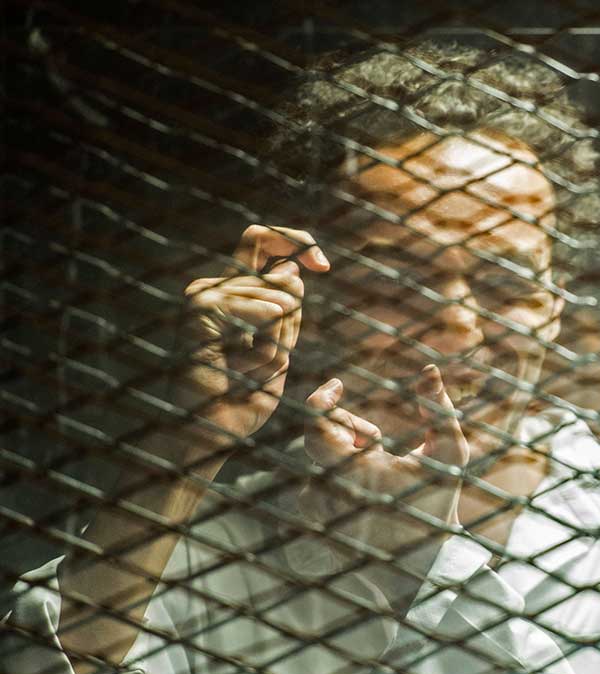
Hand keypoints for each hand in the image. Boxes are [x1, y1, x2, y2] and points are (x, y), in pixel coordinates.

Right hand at [175, 225, 328, 453]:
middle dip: (292, 324)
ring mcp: (204, 294)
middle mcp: (215, 287)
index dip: (298, 241)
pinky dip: (266, 338)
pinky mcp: (200, 308)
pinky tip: (245, 360)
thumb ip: (286, 312)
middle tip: (264, 361)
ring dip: (278, 343)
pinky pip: (261, 309)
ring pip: (278, 298)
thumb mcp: (278, 351)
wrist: (211, 434)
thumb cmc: (242, 401)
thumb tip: (292, 269)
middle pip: (283, 274)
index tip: (324, 266)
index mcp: (232, 293)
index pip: (262, 240)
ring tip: (247, 371)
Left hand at [299, 365, 469, 567]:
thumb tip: (429, 370)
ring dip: (345, 453)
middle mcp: (326, 489)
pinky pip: (314, 478)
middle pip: (321, 434)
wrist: (420, 562)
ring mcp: (315, 506)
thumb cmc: (438, 503)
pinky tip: (365, 491)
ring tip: (377, 473)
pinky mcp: (312, 517)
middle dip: (350, 429)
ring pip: (319, 457)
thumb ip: (438, 409)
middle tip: (379, 444)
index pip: (315, 420)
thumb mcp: (449, 453)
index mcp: (354, 470)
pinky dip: (336, 474)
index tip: (338, 386)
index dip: (323, 397)